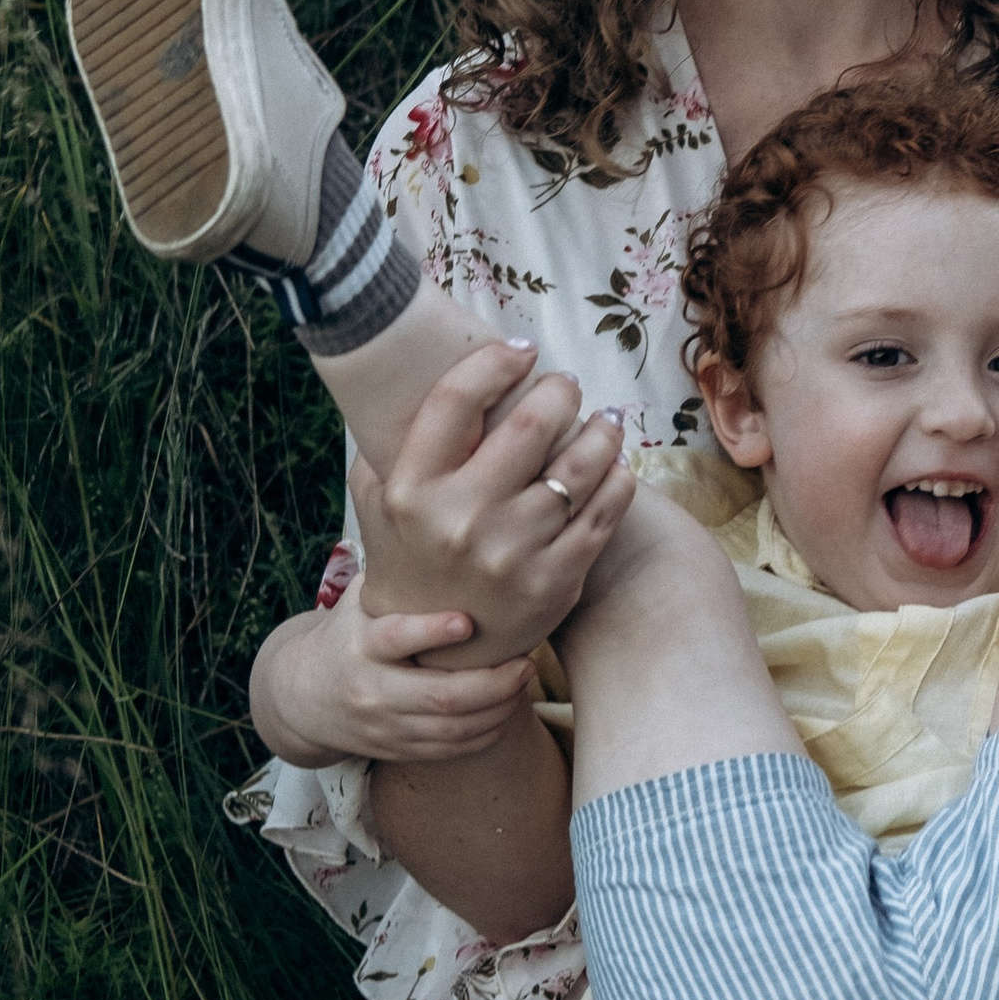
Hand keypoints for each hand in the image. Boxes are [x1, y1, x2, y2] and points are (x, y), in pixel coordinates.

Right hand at [249, 581, 537, 768]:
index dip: (431, 632)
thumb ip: (397, 569)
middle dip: (489, 684)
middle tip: (526, 662)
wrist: (303, 697)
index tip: (466, 620)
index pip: (394, 639)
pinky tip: (509, 706)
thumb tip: (444, 509)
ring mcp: (385, 726)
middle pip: (437, 699)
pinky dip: (486, 732)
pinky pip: (451, 750)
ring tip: (524, 679)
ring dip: (497, 709)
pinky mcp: (398, 750)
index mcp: (361, 645)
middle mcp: (371, 690)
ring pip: (450, 729)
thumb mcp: (360, 599)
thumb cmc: (350, 631)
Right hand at [352, 340, 635, 663]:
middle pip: (528, 424)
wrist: (438, 649)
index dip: (494, 362)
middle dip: (558, 391)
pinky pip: (605, 511)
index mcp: (413, 491)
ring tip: (604, 419)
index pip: (454, 400)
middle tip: (566, 386)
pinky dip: (618, 478)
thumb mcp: (381, 500)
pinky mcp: (554, 582)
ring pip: (578, 465)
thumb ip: (392, 441)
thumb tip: (417, 365)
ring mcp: (510, 554)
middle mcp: (460, 521)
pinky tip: (615, 465)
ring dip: (601, 430)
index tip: (522, 350)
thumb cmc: (414, 551)